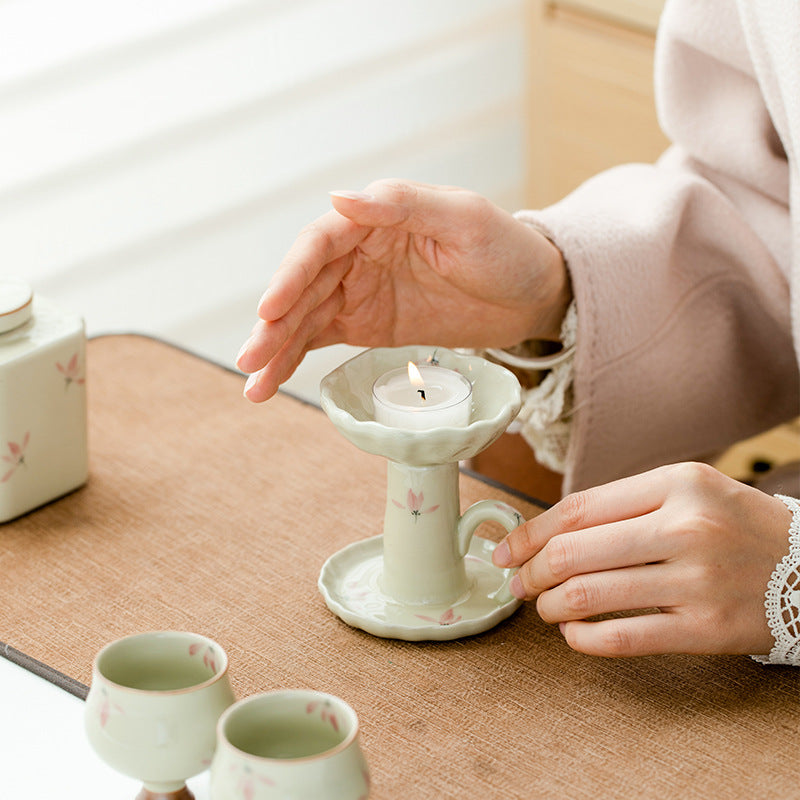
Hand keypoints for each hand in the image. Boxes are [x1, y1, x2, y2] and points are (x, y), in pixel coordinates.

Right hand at [236, 179, 569, 400]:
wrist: (531, 297)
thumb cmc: (506, 249)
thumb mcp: (464, 220)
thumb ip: (403, 206)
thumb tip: (339, 196)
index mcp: (377, 218)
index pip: (320, 244)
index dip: (291, 275)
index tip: (269, 309)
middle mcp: (359, 253)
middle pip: (303, 286)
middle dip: (273, 323)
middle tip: (249, 359)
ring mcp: (360, 291)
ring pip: (305, 318)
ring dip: (277, 350)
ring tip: (253, 386)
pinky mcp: (367, 324)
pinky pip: (323, 340)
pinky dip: (296, 359)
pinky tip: (272, 382)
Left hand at [492, 462, 792, 656]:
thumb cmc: (734, 525)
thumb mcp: (687, 490)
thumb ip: (623, 504)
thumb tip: (548, 531)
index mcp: (675, 483)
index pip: (577, 509)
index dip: (530, 532)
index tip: (505, 549)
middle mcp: (685, 526)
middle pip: (573, 552)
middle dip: (530, 572)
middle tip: (518, 583)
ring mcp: (697, 579)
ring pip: (589, 595)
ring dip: (550, 606)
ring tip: (545, 607)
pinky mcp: (706, 628)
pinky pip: (623, 638)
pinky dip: (582, 639)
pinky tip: (573, 633)